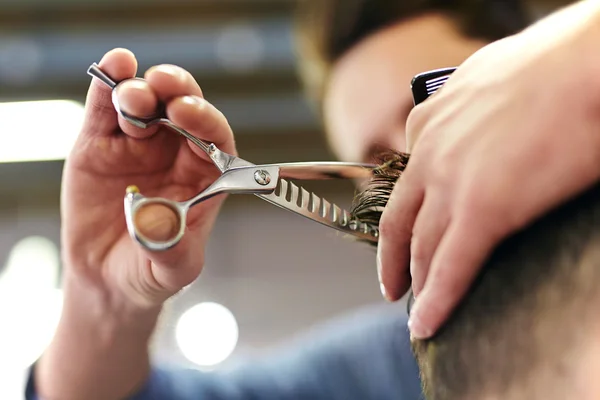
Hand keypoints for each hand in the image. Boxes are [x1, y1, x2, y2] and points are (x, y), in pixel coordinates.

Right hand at [37, 48, 235, 398]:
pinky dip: (107, 85)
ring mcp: (138, 145)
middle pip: (183, 109)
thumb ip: (169, 246)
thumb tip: (155, 219)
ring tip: (133, 97)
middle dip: (177, 92)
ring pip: (145, 103)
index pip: (215, 139)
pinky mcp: (101, 145)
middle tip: (164, 87)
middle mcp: (174, 154)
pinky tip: (113, 67)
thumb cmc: (151, 272)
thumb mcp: (170, 270)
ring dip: (141, 89)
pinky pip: (105, 109)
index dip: (206, 120)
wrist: (108, 279)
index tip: (188, 112)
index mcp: (203, 177)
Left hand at [376, 0, 599, 338]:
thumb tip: (489, 117)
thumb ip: (475, 105)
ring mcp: (450, 182)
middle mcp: (429, 152)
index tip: (407, 234)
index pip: (408, 179)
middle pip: (402, 219)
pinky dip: (435, 303)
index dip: (407, 213)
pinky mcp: (481, 210)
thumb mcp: (494, 74)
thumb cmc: (561, 61)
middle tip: (392, 285)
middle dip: (393, 258)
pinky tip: (425, 326)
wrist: (587, 62)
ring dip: (415, 284)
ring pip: (421, 248)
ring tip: (414, 310)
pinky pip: (449, 269)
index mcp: (431, 119)